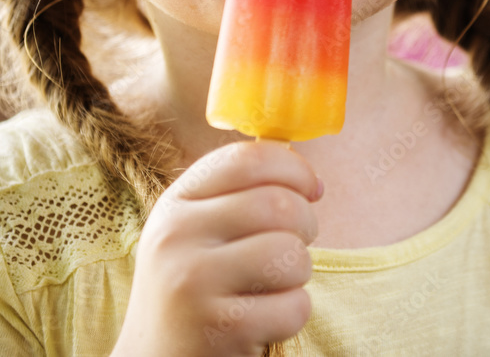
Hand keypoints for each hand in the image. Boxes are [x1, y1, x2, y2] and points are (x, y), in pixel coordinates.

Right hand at [111, 141, 322, 355]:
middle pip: (277, 203)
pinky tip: (266, 319)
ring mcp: (194, 282)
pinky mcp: (220, 329)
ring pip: (290, 253)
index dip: (295, 168)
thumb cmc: (191, 288)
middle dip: (307, 222)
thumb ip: (238, 196)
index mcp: (176, 203)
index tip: (312, 189)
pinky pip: (294, 306)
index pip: (248, 160)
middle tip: (299, 242)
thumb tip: (311, 181)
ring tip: (276, 283)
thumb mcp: (195, 231)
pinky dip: (294, 313)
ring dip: (299, 272)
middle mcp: (177, 236)